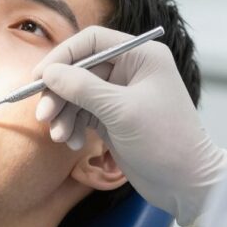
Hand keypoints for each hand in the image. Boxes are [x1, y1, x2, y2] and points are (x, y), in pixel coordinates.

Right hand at [32, 26, 226, 226]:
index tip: (39, 76)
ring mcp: (120, 94)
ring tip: (60, 136)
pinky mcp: (112, 117)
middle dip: (59, 93)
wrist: (187, 185)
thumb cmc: (165, 142)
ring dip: (63, 114)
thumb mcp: (121, 111)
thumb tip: (48, 73)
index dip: (62, 55)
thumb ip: (82, 88)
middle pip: (79, 69)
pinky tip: (75, 143)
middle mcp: (130, 70)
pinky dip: (73, 126)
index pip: (91, 41)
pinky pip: (81, 112)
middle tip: (43, 115)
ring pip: (76, 93)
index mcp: (141, 56)